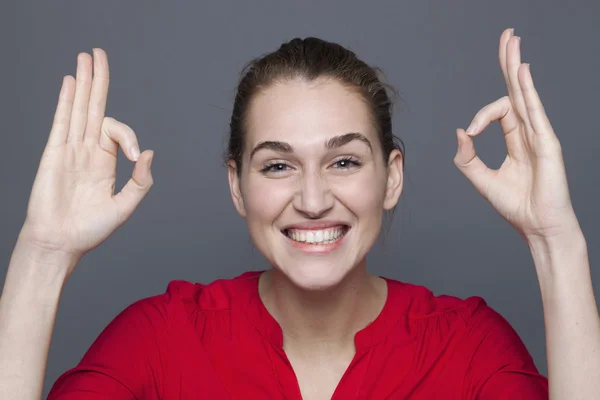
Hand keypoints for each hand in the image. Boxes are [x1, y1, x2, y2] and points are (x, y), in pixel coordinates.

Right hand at [20, 48, 153, 262]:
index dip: (128, 137)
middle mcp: (88, 151)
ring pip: (78, 108)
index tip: (134, 157)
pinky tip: (71, 82)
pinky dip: (66, 101)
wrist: (61, 242)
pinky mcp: (54, 153)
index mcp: (105, 162)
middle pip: (94, 107)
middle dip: (99, 80)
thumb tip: (148, 153)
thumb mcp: (125, 206)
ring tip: (85, 57)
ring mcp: (70, 150)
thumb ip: (141, 182)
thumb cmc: (90, 229)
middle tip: (99, 53)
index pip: (117, 131)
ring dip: (83, 82)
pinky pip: (61, 122)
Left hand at [453, 28, 579, 243]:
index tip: (471, 133)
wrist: (537, 226)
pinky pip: (534, 110)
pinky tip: (521, 70)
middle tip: (507, 36)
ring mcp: (539, 134)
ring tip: (511, 40)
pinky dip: (527, 89)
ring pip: (525, 93)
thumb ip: (467, 157)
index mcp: (516, 139)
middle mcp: (529, 131)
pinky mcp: (546, 142)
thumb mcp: (481, 179)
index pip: (499, 110)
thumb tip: (461, 131)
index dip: (481, 116)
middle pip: (517, 89)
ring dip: (516, 66)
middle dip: (509, 62)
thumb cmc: (515, 205)